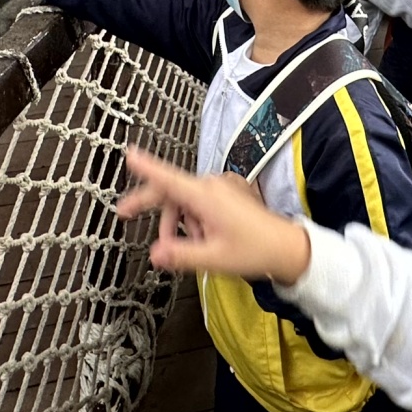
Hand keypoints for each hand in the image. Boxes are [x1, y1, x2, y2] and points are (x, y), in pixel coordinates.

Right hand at [115, 147, 312, 284]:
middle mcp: (212, 186)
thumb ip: (180, 255)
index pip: (168, 178)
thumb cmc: (255, 250)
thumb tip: (154, 254)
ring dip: (179, 224)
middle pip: (170, 191)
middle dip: (149, 206)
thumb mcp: (213, 258)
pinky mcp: (228, 195)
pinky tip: (204, 240)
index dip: (146, 166)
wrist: (287, 248)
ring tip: (191, 250)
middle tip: (124, 214)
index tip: (129, 153)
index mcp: (206, 196)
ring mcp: (221, 188)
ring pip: (184, 202)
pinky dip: (194, 221)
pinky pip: (199, 204)